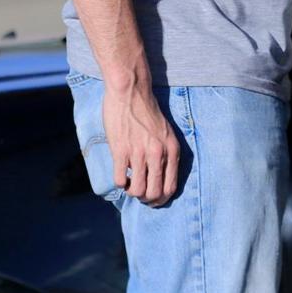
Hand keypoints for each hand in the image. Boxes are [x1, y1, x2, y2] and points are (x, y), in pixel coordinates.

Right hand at [104, 83, 180, 206]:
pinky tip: (120, 173)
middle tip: (139, 193)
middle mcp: (158, 154)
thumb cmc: (148, 112)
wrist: (131, 93)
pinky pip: (120, 180)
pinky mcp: (121, 151)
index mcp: (172, 150)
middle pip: (154, 193)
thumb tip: (160, 178)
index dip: (161, 199)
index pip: (171, 187)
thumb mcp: (166, 133)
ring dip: (131, 191)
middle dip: (146, 199)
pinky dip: (119, 183)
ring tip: (129, 182)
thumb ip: (165, 154)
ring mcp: (139, 153)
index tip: (153, 199)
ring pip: (137, 191)